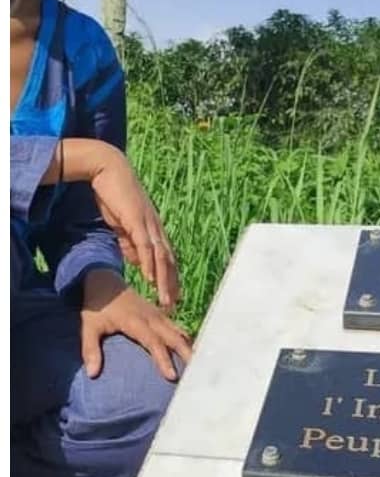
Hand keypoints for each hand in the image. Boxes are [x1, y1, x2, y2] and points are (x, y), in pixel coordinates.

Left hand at [81, 269, 191, 381]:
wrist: (104, 281)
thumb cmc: (96, 307)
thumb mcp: (88, 327)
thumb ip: (90, 349)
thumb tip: (91, 374)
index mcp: (135, 321)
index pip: (153, 342)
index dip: (163, 359)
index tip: (172, 376)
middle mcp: (151, 318)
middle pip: (174, 337)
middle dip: (186, 353)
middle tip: (198, 370)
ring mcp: (158, 315)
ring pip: (179, 331)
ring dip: (189, 346)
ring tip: (201, 363)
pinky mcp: (160, 314)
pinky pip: (177, 328)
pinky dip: (186, 339)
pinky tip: (192, 350)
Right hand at [89, 148, 180, 312]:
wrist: (107, 169)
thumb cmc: (114, 196)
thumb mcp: (123, 226)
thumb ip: (131, 244)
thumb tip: (138, 263)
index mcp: (154, 231)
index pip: (168, 260)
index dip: (171, 279)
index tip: (173, 298)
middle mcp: (157, 229)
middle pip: (170, 263)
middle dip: (172, 286)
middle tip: (174, 307)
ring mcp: (149, 225)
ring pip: (162, 259)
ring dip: (165, 282)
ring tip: (165, 300)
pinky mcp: (137, 221)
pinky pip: (146, 247)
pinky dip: (151, 264)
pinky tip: (151, 279)